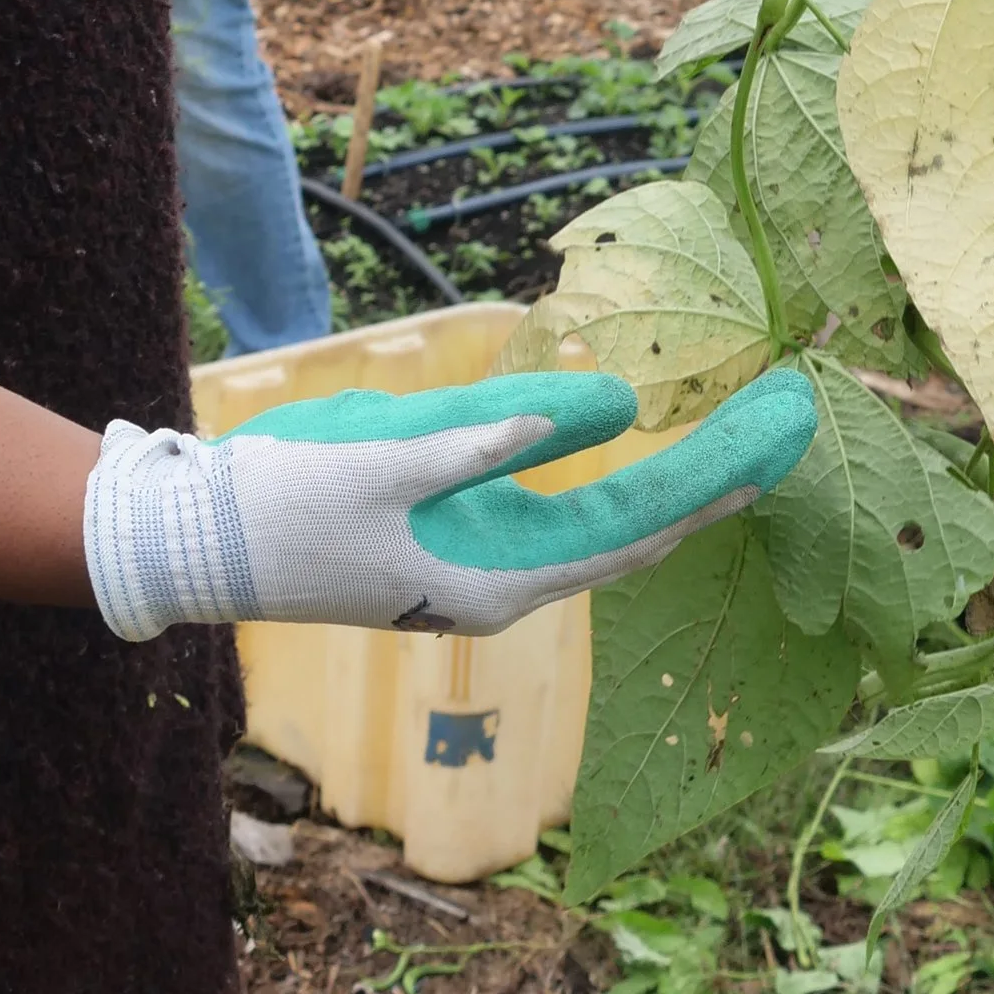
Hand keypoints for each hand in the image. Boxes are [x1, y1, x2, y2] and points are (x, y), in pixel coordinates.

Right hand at [83, 365, 815, 640]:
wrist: (199, 540)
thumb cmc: (289, 496)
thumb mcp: (397, 449)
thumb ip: (505, 431)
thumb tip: (619, 407)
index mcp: (500, 579)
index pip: (643, 522)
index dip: (719, 469)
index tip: (786, 421)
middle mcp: (506, 587)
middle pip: (643, 531)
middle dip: (720, 473)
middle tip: (795, 412)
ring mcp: (483, 571)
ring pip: (611, 530)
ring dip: (678, 481)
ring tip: (750, 431)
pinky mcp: (457, 545)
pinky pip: (565, 519)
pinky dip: (618, 485)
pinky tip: (650, 457)